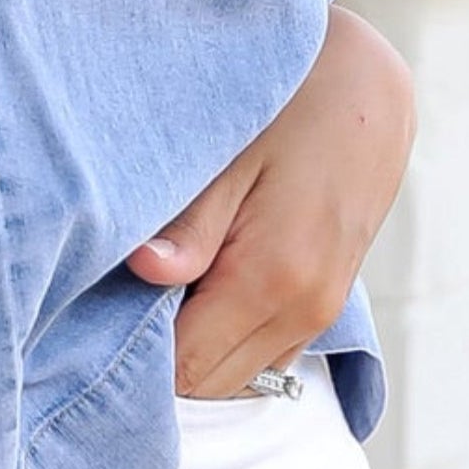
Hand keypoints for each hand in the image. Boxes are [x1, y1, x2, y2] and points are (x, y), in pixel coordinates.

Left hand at [127, 4, 415, 397]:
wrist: (371, 86)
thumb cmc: (291, 104)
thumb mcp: (230, 152)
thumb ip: (190, 224)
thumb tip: (142, 271)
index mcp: (270, 276)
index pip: (185, 365)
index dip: (133, 351)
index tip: (97, 314)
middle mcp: (303, 309)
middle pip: (209, 382)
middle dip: (160, 353)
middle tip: (119, 298)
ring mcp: (323, 310)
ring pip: (241, 374)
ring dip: (198, 347)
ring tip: (163, 286)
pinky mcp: (330, 299)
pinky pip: (269, 350)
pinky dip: (230, 336)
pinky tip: (204, 281)